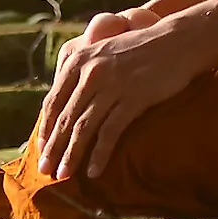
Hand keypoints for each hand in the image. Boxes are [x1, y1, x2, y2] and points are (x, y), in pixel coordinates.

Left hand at [34, 13, 208, 181]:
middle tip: (44, 170)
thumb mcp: (103, 53)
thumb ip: (83, 73)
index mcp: (79, 60)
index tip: (41, 149)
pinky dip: (99, 155)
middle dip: (53, 147)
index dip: (45, 128)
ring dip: (71, 155)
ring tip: (63, 176)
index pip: (53, 101)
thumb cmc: (140, 50)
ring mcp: (111, 85)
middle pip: (65, 117)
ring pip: (83, 127)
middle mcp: (90, 72)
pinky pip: (110, 132)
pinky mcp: (133, 98)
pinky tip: (93, 172)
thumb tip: (66, 106)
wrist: (177, 41)